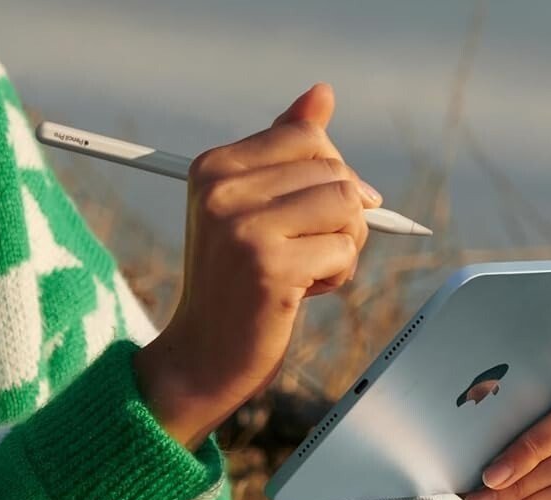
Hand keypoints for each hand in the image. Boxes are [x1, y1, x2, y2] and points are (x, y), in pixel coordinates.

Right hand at [135, 83, 382, 448]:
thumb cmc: (234, 282)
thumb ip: (285, 149)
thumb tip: (322, 92)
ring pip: (347, 204)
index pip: (307, 137)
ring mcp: (244, 229)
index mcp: (212, 168)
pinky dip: (338, 274)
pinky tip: (303, 293)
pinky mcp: (271, 268)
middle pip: (333, 170)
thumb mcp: (252, 207)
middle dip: (339, 214)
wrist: (203, 357)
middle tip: (307, 251)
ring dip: (344, 243)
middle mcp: (222, 191)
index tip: (310, 214)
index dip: (327, 176)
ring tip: (308, 269)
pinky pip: (344, 248)